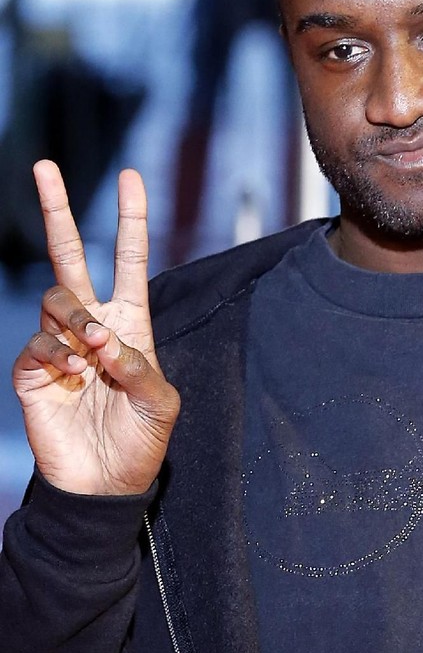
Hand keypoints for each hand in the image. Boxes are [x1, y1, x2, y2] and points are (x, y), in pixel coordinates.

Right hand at [12, 160, 179, 495]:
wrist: (103, 485)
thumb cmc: (140, 441)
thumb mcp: (159, 402)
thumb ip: (137, 366)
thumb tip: (101, 335)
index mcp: (130, 322)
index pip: (130, 259)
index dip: (130, 219)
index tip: (131, 176)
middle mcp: (93, 323)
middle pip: (71, 255)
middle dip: (58, 211)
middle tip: (45, 167)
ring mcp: (60, 344)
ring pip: (56, 298)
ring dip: (76, 318)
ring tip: (93, 353)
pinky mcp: (32, 370)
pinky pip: (38, 342)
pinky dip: (58, 353)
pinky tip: (74, 374)